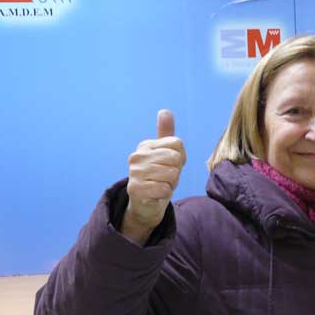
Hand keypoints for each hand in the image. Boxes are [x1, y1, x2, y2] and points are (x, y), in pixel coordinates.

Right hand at [121, 110, 185, 244]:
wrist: (145, 204)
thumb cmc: (158, 177)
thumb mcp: (165, 154)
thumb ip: (166, 133)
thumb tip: (164, 111)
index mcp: (146, 145)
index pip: (177, 144)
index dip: (180, 158)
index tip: (169, 166)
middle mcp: (137, 156)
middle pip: (175, 159)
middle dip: (176, 172)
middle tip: (164, 178)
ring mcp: (135, 172)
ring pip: (172, 174)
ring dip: (170, 184)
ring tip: (160, 185)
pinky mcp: (136, 189)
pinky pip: (165, 189)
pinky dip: (165, 194)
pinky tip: (156, 194)